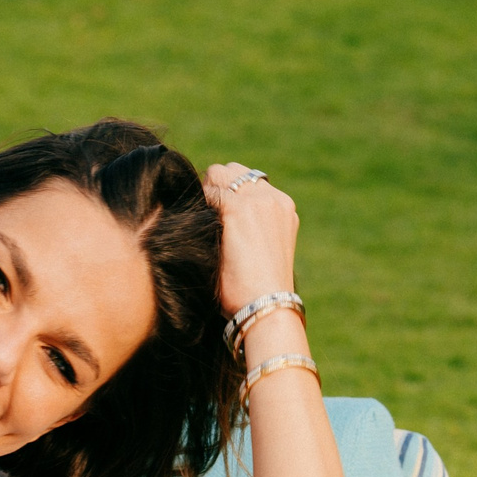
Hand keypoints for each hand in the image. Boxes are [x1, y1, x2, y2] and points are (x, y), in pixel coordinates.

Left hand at [201, 160, 299, 317]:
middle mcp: (274, 199)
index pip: (249, 182)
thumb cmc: (258, 292)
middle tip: (201, 213)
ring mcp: (258, 201)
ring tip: (197, 219)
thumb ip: (250, 230)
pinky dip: (198, 202)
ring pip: (219, 174)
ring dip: (205, 192)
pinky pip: (209, 191)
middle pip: (234, 171)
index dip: (226, 192)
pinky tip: (193, 224)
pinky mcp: (238, 209)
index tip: (211, 212)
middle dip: (215, 186)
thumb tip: (218, 225)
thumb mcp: (263, 252)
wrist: (267, 306)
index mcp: (283, 208)